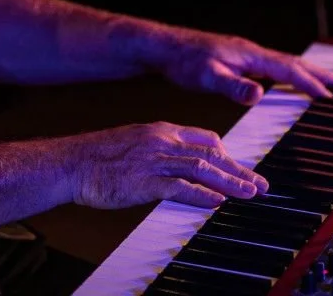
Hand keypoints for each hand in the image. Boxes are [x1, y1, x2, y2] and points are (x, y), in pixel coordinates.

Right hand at [68, 122, 267, 209]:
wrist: (71, 162)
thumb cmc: (99, 157)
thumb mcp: (134, 143)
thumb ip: (160, 151)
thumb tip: (180, 166)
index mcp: (161, 130)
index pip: (205, 138)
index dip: (228, 155)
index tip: (241, 168)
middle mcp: (162, 141)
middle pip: (211, 153)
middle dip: (240, 170)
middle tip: (261, 184)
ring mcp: (154, 160)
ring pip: (202, 168)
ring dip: (230, 182)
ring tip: (250, 193)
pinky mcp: (144, 180)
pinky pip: (179, 187)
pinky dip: (201, 194)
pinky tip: (217, 203)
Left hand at [142, 26, 332, 104]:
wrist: (165, 48)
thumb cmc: (184, 62)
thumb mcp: (207, 77)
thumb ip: (233, 86)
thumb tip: (259, 94)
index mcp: (249, 55)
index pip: (287, 69)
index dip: (309, 82)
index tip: (330, 94)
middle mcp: (251, 52)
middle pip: (292, 62)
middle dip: (318, 74)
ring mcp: (246, 54)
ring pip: (283, 63)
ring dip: (306, 73)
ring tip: (324, 83)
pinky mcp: (238, 59)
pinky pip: (272, 67)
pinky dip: (288, 73)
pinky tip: (287, 81)